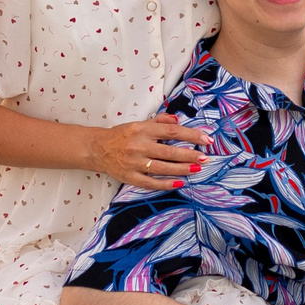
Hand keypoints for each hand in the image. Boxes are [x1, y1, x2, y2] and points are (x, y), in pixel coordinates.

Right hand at [87, 118, 211, 190]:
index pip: (171, 131)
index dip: (191, 135)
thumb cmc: (122, 135)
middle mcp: (139, 146)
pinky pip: (151, 182)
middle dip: (189, 155)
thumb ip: (159, 121)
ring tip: (197, 169)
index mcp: (142, 130)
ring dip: (182, 169)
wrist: (98, 149)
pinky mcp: (130, 177)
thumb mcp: (139, 123)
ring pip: (162, 167)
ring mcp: (134, 163)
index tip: (206, 138)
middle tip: (205, 157)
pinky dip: (166, 184)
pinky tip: (179, 183)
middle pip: (169, 151)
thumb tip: (177, 120)